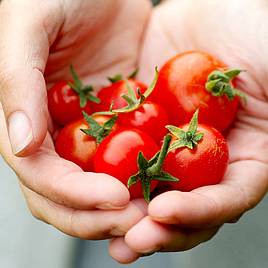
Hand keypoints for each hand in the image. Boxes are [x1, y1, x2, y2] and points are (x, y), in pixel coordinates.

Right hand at [0, 0, 149, 237]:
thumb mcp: (31, 23)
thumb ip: (16, 81)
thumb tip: (18, 143)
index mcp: (26, 117)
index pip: (38, 173)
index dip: (71, 194)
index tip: (112, 199)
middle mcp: (53, 133)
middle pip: (64, 193)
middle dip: (95, 215)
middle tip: (135, 221)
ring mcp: (86, 132)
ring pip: (95, 185)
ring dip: (121, 207)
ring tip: (152, 214)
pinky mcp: (116, 123)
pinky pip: (127, 160)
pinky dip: (142, 179)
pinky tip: (164, 186)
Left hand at [109, 0, 267, 262]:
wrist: (215, 11)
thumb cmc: (257, 34)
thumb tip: (266, 151)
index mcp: (243, 157)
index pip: (223, 199)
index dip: (197, 213)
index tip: (164, 214)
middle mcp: (204, 159)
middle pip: (182, 205)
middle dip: (155, 228)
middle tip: (128, 242)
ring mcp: (171, 145)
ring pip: (149, 188)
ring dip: (126, 211)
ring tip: (104, 228)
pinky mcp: (143, 126)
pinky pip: (122, 153)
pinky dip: (106, 172)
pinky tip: (85, 184)